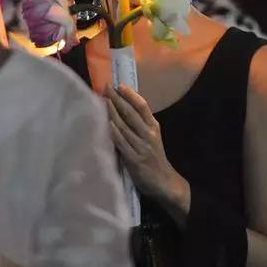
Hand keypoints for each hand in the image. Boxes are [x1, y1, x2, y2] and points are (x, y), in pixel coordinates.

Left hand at [104, 85, 187, 208]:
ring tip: (103, 101)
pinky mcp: (134, 159)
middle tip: (106, 87)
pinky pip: (122, 143)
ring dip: (112, 112)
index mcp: (154, 127)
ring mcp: (141, 147)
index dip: (131, 94)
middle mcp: (149, 134)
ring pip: (124, 126)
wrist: (164, 181)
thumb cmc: (154, 158)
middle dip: (118, 99)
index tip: (119, 85)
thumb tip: (121, 109)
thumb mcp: (152, 138)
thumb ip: (140, 126)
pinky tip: (107, 123)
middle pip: (131, 113)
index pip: (143, 106)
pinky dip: (114, 132)